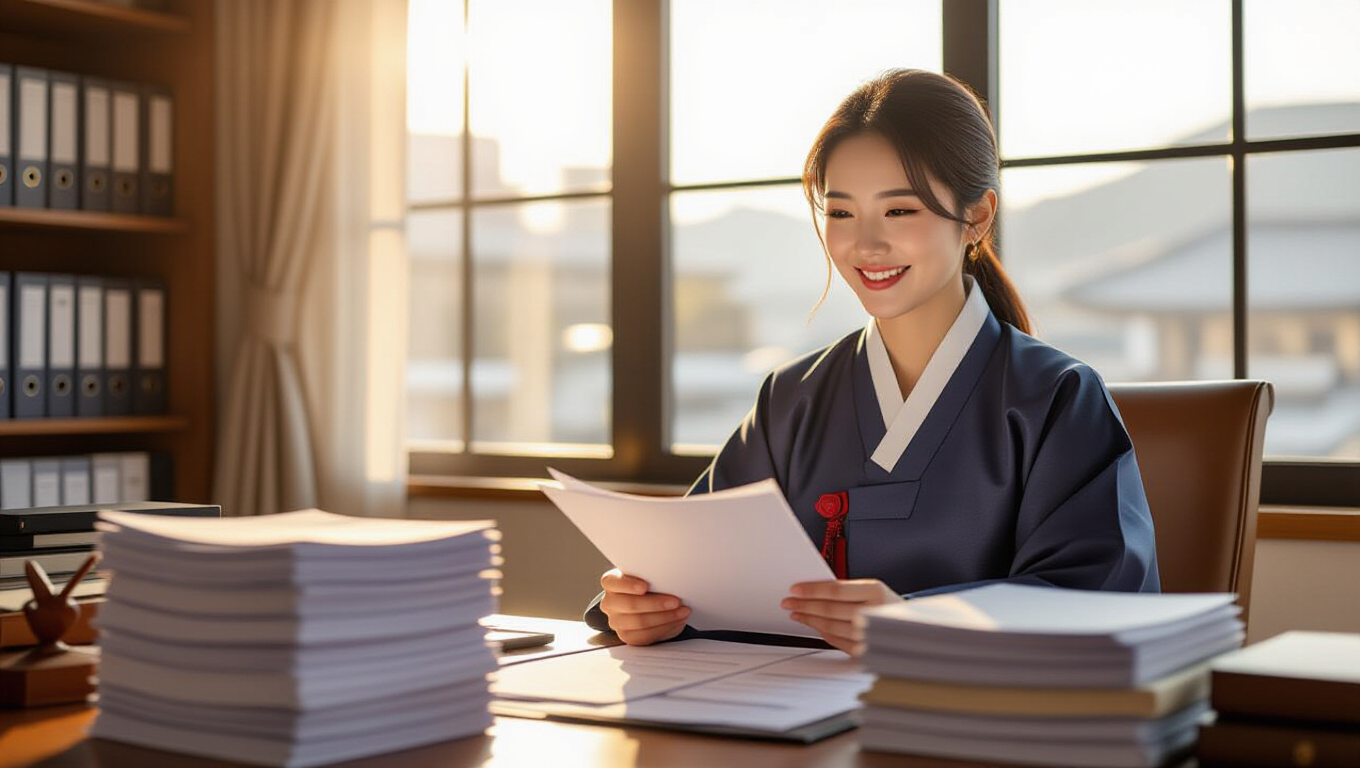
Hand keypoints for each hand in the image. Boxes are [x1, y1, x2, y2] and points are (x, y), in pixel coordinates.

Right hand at [598, 568, 689, 645]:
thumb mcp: (646, 575)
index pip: (613, 582)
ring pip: (640, 622)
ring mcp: (616, 621)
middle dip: (656, 604)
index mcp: (611, 582)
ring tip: (682, 612)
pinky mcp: (627, 637)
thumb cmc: (647, 584)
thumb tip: (671, 580)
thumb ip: (652, 576)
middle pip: (631, 605)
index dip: (628, 585)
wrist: (643, 601)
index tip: (645, 586)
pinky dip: (665, 628)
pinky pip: (646, 636)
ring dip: (666, 617)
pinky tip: (677, 621)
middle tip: (676, 601)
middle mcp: (609, 602)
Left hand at [782, 578, 902, 655]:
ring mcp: (870, 634)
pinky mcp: (866, 651)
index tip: (795, 589)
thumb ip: (846, 590)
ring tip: (797, 613)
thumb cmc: (886, 605)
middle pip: (830, 609)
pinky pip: (837, 641)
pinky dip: (822, 633)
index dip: (812, 590)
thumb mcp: (872, 590)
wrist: (915, 627)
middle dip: (805, 605)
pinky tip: (813, 626)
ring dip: (809, 620)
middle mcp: (874, 612)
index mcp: (876, 591)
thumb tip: (812, 592)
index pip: (836, 589)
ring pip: (831, 627)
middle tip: (789, 602)